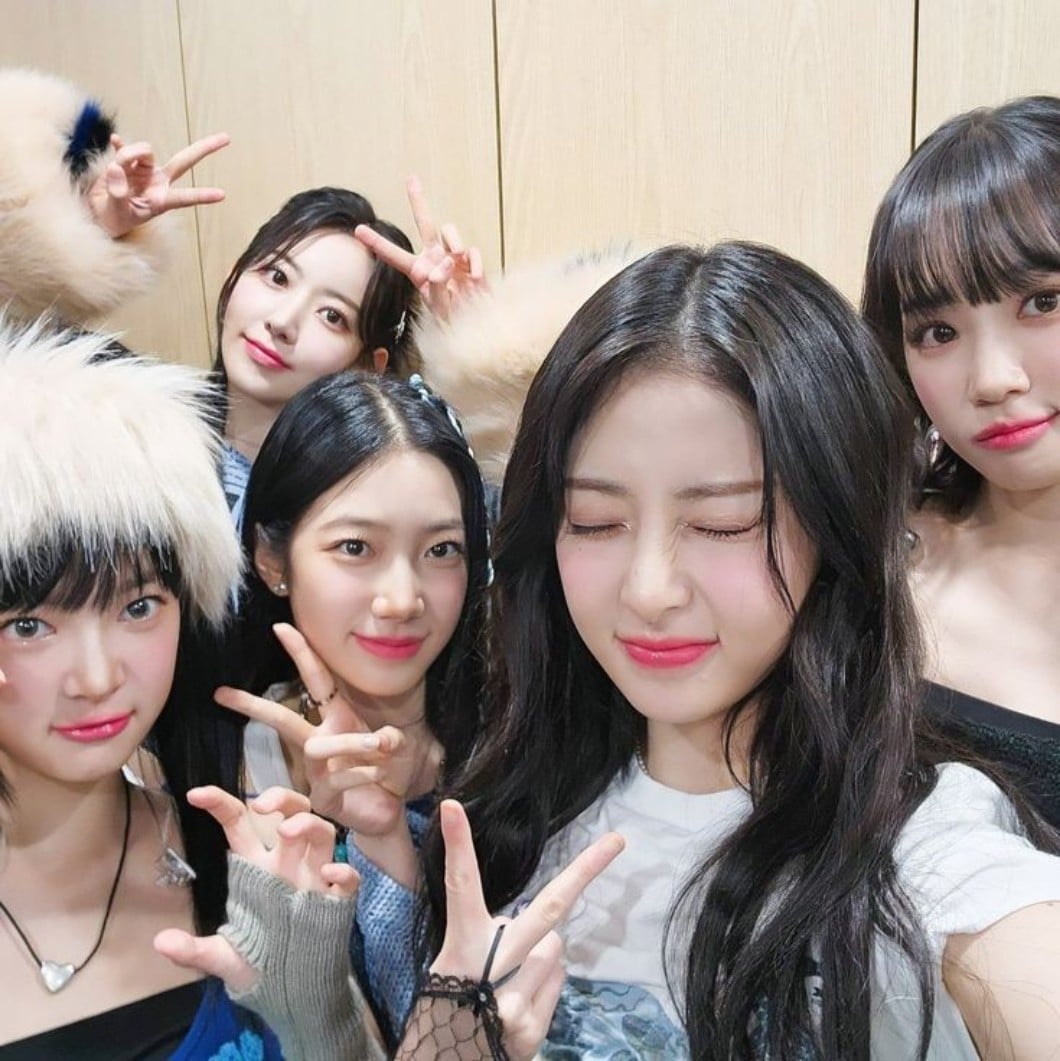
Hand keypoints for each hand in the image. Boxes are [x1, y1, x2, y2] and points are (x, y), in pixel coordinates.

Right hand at [86, 131, 228, 237]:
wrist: (99, 215)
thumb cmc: (114, 219)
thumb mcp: (116, 212)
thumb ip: (117, 192)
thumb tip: (117, 167)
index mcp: (161, 200)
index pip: (184, 197)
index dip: (201, 196)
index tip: (222, 195)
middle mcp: (157, 182)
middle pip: (184, 161)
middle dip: (204, 149)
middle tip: (227, 137)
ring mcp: (143, 171)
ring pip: (145, 151)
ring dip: (128, 155)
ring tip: (114, 172)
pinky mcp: (126, 163)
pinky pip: (125, 147)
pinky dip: (120, 144)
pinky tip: (115, 140)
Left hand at [153, 785, 356, 989]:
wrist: (293, 992)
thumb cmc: (259, 962)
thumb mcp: (223, 957)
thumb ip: (195, 950)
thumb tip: (160, 941)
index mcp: (255, 869)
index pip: (238, 824)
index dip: (219, 804)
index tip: (195, 794)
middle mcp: (286, 866)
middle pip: (291, 813)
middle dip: (282, 799)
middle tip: (262, 805)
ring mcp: (314, 880)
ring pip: (322, 833)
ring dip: (308, 824)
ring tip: (287, 831)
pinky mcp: (336, 902)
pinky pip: (348, 878)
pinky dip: (343, 871)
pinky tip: (330, 875)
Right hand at [215, 623, 429, 837]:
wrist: (389, 810)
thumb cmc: (389, 771)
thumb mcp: (396, 746)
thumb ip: (390, 738)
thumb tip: (380, 740)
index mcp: (336, 718)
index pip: (316, 679)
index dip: (301, 653)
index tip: (280, 626)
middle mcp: (320, 740)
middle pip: (282, 719)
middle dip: (253, 706)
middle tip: (222, 693)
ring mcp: (316, 770)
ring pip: (319, 746)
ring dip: (354, 743)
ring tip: (382, 746)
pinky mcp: (322, 797)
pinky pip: (339, 777)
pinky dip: (367, 772)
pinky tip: (382, 775)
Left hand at [355, 175, 485, 321]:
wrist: (474, 320)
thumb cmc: (451, 316)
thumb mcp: (439, 306)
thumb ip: (438, 287)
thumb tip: (444, 264)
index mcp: (418, 270)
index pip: (394, 254)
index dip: (376, 242)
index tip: (358, 229)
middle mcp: (433, 257)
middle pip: (425, 223)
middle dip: (418, 201)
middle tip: (411, 178)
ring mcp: (452, 256)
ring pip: (449, 231)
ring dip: (454, 241)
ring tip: (457, 259)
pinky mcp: (470, 259)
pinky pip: (471, 250)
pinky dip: (473, 263)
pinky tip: (473, 278)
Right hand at [399, 800, 624, 1059]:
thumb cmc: (447, 1004)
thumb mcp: (453, 963)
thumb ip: (493, 936)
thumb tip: (540, 926)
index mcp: (460, 944)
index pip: (459, 886)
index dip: (458, 845)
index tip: (453, 806)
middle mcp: (488, 968)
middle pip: (547, 910)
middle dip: (585, 872)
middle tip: (618, 841)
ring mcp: (513, 1000)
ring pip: (554, 947)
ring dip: (538, 956)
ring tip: (506, 981)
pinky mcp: (530, 1028)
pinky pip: (557, 978)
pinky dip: (542, 983)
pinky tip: (516, 1001)